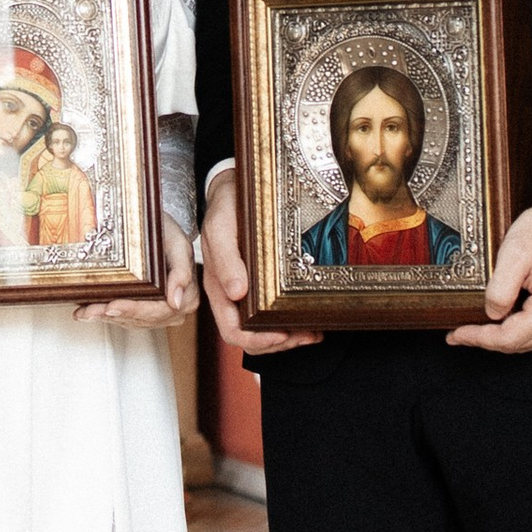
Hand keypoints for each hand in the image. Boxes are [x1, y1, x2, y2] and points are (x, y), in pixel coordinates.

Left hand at [78, 215, 196, 328]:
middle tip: (90, 311)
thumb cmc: (169, 232)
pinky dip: (105, 313)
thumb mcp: (178, 244)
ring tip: (84, 311)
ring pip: (129, 320)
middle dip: (113, 315)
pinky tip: (87, 311)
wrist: (162, 228)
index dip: (134, 310)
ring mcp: (159, 312)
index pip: (158, 311)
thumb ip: (182, 272)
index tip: (112, 307)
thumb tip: (176, 302)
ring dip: (105, 316)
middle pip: (141, 318)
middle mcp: (174, 309)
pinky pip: (124, 316)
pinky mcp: (144, 310)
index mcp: (187, 296)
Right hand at [199, 167, 319, 356]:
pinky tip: (309, 320)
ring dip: (289, 337)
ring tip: (314, 331)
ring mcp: (245, 292)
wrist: (232, 189)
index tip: (283, 333)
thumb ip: (225, 258)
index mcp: (216, 286)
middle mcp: (230, 295)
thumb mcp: (221, 226)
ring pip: (262, 331)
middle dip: (280, 342)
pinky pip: (270, 315)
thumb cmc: (226, 206)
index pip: (233, 330)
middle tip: (308, 334)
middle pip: (251, 338)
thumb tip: (236, 292)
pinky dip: (290, 323)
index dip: (258, 339)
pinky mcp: (258, 285)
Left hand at [447, 170, 531, 354]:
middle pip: (521, 345)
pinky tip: (507, 319)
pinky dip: (524, 329)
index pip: (509, 339)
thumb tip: (491, 314)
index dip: (478, 339)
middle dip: (488, 340)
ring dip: (506, 337)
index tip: (456, 335)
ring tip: (479, 328)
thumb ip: (499, 289)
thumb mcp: (515, 251)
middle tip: (461, 334)